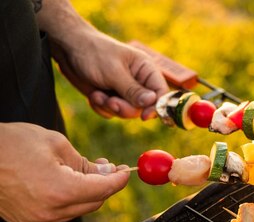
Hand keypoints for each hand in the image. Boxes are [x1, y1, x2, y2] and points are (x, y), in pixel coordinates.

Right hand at [0, 123, 129, 221]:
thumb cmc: (8, 144)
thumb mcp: (54, 144)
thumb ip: (84, 163)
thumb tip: (106, 172)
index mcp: (60, 190)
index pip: (103, 190)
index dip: (119, 180)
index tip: (126, 171)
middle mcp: (50, 211)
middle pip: (93, 202)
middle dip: (105, 186)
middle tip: (109, 168)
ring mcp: (37, 219)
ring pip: (77, 209)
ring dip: (88, 193)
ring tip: (86, 171)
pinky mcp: (27, 221)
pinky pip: (59, 212)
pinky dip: (68, 199)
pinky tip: (66, 182)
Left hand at [51, 30, 168, 119]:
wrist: (67, 49)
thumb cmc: (93, 53)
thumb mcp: (114, 72)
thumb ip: (133, 90)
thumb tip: (152, 102)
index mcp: (146, 69)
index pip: (161, 92)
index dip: (156, 106)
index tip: (144, 116)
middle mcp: (138, 81)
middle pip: (143, 107)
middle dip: (125, 108)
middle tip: (111, 102)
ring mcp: (124, 91)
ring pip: (127, 112)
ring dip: (110, 106)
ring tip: (97, 94)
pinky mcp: (111, 97)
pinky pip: (112, 113)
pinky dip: (101, 107)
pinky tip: (93, 95)